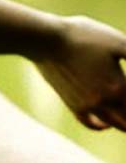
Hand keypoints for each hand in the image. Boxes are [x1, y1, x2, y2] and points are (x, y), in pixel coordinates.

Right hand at [35, 15, 125, 130]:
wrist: (44, 40)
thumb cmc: (82, 36)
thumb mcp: (118, 42)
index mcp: (120, 87)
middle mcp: (105, 102)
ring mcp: (88, 106)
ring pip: (118, 124)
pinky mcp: (73, 104)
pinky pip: (92, 124)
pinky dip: (104, 126)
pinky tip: (109, 122)